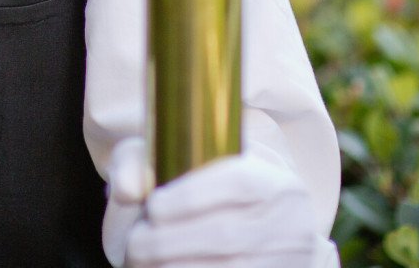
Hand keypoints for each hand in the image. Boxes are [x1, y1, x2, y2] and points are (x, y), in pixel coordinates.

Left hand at [110, 140, 319, 267]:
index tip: (152, 207)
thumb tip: (126, 190)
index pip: (237, 182)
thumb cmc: (207, 190)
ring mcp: (290, 259)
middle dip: (169, 242)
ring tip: (141, 263)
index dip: (190, 197)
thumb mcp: (178, 162)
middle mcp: (291, 221)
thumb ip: (142, 161)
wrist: (259, 230)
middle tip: (134, 244)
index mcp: (274, 180)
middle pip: (226, 235)